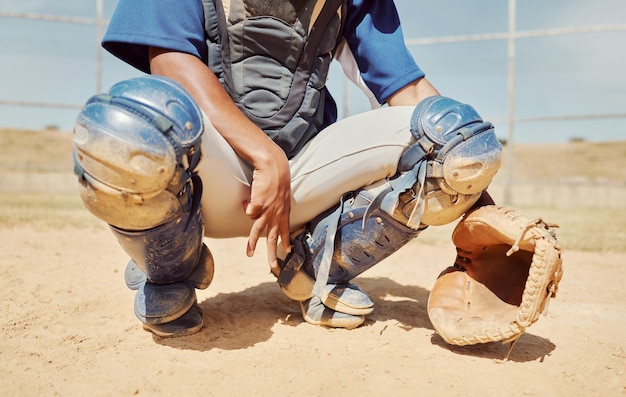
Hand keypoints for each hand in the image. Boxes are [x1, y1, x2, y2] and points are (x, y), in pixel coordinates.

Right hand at [243, 147, 291, 269]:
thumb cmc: (275, 175)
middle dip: (273, 252)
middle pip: (274, 236)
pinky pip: (249, 211)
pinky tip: (246, 201)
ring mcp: (268, 210)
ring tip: (249, 254)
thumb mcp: (278, 192)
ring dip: (253, 243)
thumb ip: (270, 203)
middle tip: (273, 266)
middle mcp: (277, 212)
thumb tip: (253, 212)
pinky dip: (247, 207)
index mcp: (284, 209)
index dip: (286, 240)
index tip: (287, 250)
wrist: (273, 164)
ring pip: (259, 230)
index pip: (286, 228)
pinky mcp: (258, 204)